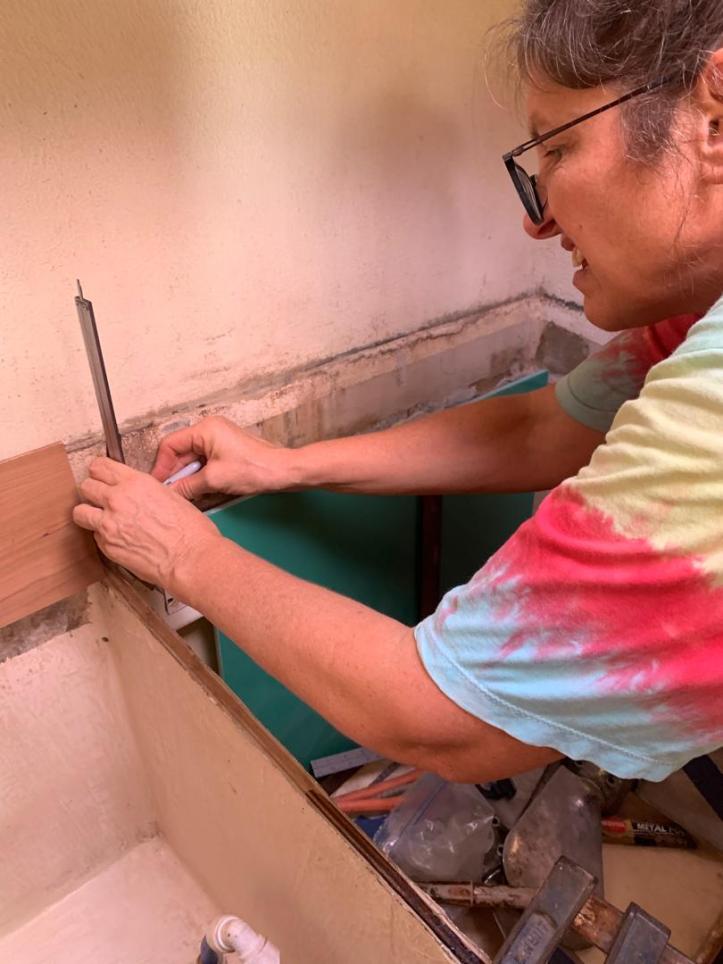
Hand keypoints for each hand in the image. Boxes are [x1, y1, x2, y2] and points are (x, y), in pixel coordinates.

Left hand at [73, 457, 222, 591]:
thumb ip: (144, 490)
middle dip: (93, 491)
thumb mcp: (170, 495)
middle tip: (101, 498)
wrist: (189, 557)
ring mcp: (108, 524)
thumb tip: (135, 493)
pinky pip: (94, 536)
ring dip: (88, 513)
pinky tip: (119, 538)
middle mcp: (117, 500)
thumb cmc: (189, 530)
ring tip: (100, 518)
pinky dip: (102, 536)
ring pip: (79, 512)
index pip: (100, 466)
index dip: (100, 471)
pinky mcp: (107, 546)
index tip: (102, 476)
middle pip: (86, 486)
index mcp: (135, 483)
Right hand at [151, 416, 294, 499]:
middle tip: (169, 492)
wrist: (282, 471)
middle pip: (181, 452)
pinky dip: (200, 475)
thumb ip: (187, 485)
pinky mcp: (227, 450)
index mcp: (205, 429)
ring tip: (184, 494)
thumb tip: (171, 492)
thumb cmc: (254, 469)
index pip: (170, 444)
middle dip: (175, 473)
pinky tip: (198, 490)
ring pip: (193, 458)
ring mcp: (219, 439)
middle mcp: (210, 430)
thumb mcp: (214, 479)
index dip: (162, 466)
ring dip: (188, 476)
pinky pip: (205, 461)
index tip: (159, 484)